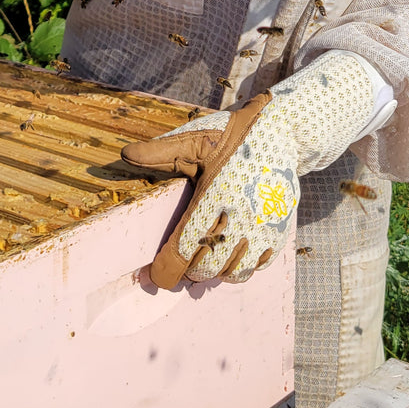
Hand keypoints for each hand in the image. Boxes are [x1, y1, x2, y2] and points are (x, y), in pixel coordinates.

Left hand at [122, 92, 296, 286]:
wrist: (284, 131)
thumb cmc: (232, 135)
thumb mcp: (195, 140)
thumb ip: (160, 152)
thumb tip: (124, 155)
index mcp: (218, 191)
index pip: (187, 243)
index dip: (167, 267)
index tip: (154, 275)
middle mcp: (244, 212)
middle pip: (209, 265)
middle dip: (189, 271)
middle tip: (179, 265)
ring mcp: (266, 224)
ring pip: (235, 271)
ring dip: (215, 272)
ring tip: (204, 259)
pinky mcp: (281, 229)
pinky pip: (259, 265)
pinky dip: (241, 267)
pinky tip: (230, 253)